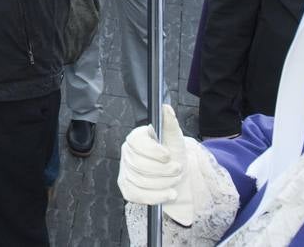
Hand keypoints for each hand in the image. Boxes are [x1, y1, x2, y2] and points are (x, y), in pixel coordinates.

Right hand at [117, 105, 195, 226]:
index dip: (152, 151)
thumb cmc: (173, 153)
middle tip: (178, 169)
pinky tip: (169, 193)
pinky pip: (138, 195)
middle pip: (139, 165)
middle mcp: (127, 153)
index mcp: (135, 138)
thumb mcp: (174, 137)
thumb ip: (170, 122)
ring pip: (141, 181)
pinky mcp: (127, 188)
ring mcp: (125, 172)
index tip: (168, 155)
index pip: (136, 142)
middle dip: (163, 170)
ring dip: (163, 183)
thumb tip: (165, 108)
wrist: (176, 173)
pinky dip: (156, 196)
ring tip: (175, 180)